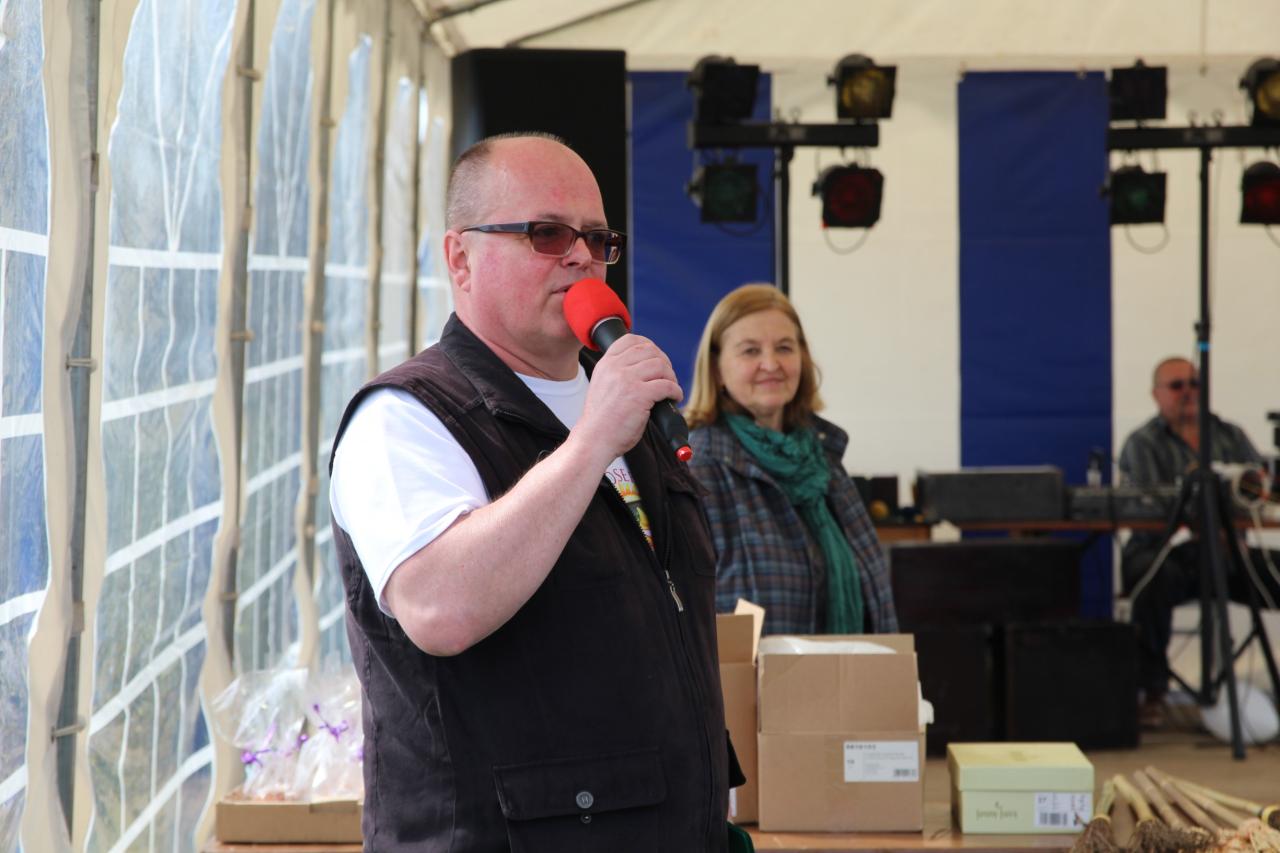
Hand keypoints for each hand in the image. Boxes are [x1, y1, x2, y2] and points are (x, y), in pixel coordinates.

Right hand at [572, 334, 682, 466]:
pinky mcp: (639, 395)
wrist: (594, 441)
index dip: (649, 346)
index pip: (630, 340)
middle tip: (668, 377)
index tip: (657, 358)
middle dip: (664, 362)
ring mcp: (627, 380)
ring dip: (671, 377)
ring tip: (671, 389)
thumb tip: (648, 369)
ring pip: (661, 366)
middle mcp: (615, 368)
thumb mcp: (603, 388)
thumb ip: (618, 375)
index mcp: (605, 365)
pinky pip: (667, 385)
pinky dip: (675, 391)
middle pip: (650, 351)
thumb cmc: (602, 422)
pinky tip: (674, 398)